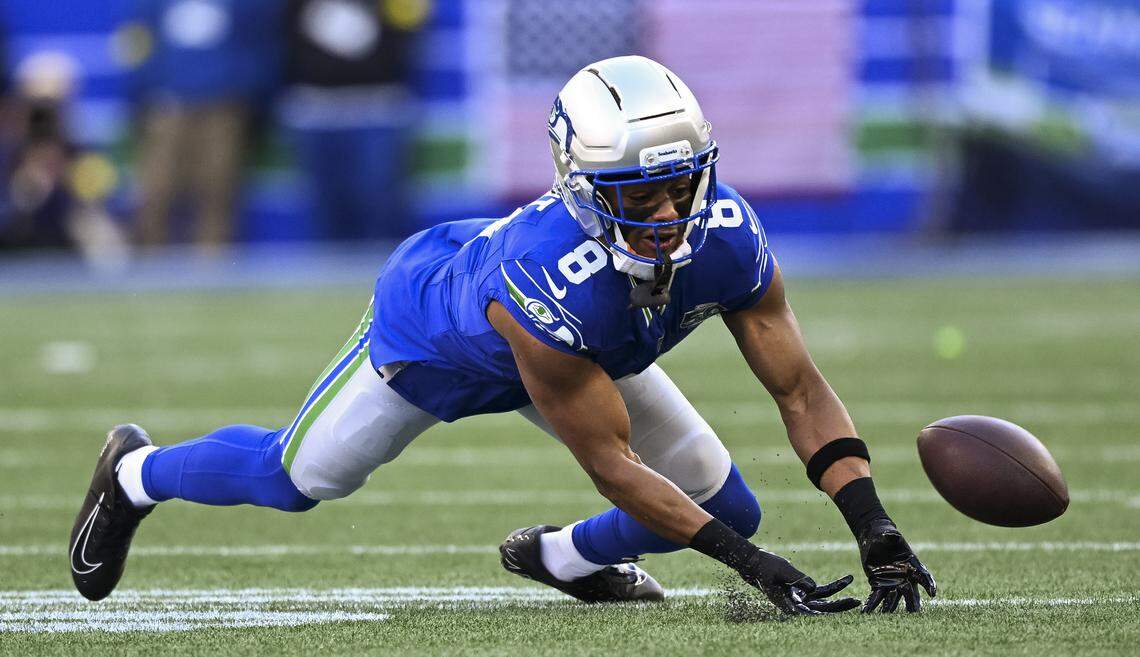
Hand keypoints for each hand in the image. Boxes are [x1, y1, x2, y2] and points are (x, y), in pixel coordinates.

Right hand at [739, 549, 860, 615]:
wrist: (754, 562)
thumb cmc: (765, 565)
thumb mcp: (781, 569)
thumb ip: (797, 578)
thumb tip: (814, 587)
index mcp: (787, 603)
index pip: (808, 614)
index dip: (823, 616)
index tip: (836, 617)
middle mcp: (795, 603)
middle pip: (821, 609)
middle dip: (839, 607)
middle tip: (856, 602)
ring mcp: (800, 598)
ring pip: (824, 601)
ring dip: (839, 598)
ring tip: (856, 598)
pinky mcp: (802, 590)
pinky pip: (821, 591)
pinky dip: (833, 588)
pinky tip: (846, 581)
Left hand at [858, 519, 936, 612]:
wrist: (874, 540)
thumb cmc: (885, 536)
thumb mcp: (889, 535)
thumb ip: (891, 537)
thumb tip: (892, 535)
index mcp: (911, 565)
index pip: (924, 575)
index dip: (929, 584)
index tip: (933, 593)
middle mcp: (904, 578)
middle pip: (911, 594)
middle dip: (912, 604)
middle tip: (914, 614)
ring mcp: (892, 583)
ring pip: (893, 599)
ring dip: (890, 609)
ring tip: (887, 618)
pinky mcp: (879, 585)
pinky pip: (877, 597)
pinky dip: (872, 605)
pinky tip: (868, 613)